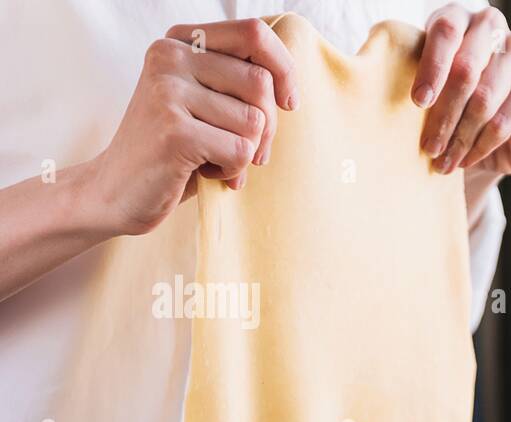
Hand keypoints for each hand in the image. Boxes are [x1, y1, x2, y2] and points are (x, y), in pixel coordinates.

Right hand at [87, 19, 297, 235]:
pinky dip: (233, 171)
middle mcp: (169, 56)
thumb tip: (288, 86)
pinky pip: (240, 150)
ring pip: (255, 121)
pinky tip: (204, 172)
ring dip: (246, 153)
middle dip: (267, 127)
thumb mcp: (206, 104)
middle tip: (243, 150)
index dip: (285, 69)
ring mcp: (167, 90)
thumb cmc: (174, 150)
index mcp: (179, 42)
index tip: (287, 103)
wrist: (115, 191)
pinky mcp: (174, 129)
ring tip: (213, 160)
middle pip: (261, 83)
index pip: (254, 34)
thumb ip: (238, 83)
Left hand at [412, 4, 510, 177]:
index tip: (418, 102)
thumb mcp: (422, 84)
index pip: (446, 31)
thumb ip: (409, 76)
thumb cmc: (441, 99)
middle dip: (444, 115)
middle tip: (429, 147)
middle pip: (466, 70)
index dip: (432, 68)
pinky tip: (466, 159)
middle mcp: (492, 27)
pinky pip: (505, 120)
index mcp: (458, 16)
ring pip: (485, 99)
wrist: (477, 127)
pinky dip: (482, 145)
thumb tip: (386, 87)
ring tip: (444, 161)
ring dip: (461, 137)